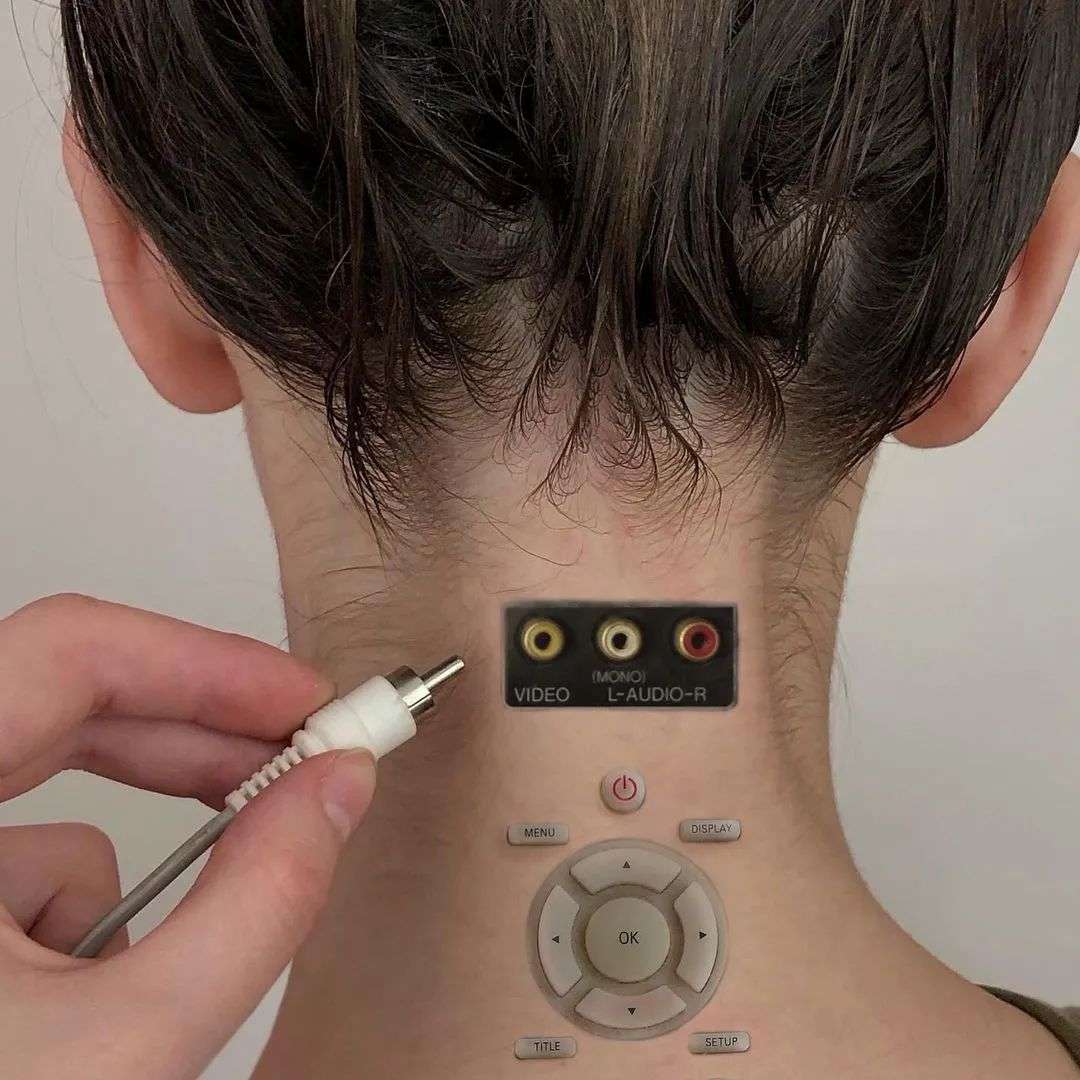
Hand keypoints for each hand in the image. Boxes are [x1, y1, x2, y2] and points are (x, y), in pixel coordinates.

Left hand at [0, 594, 376, 1078]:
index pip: (68, 654)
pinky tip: (67, 1007)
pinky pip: (23, 872)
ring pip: (49, 805)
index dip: (203, 661)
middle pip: (66, 703)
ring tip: (139, 982)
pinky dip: (76, 921)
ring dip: (129, 873)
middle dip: (201, 739)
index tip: (303, 702)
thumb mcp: (125, 1048)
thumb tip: (336, 792)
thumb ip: (258, 905)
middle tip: (304, 763)